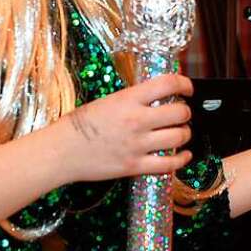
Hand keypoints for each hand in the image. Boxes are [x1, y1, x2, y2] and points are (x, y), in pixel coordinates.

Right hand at [57, 73, 193, 183]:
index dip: (184, 84)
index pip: (168, 84)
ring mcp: (137, 144)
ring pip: (179, 137)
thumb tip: (159, 96)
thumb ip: (135, 99)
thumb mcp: (109, 101)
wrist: (61, 151)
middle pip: (180, 112)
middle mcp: (136, 120)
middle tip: (182, 113)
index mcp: (129, 99)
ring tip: (180, 132)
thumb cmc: (81, 125)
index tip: (188, 88)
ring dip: (185, 133)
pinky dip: (182, 159)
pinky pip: (168, 164)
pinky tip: (184, 154)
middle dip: (185, 112)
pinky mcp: (134, 166)